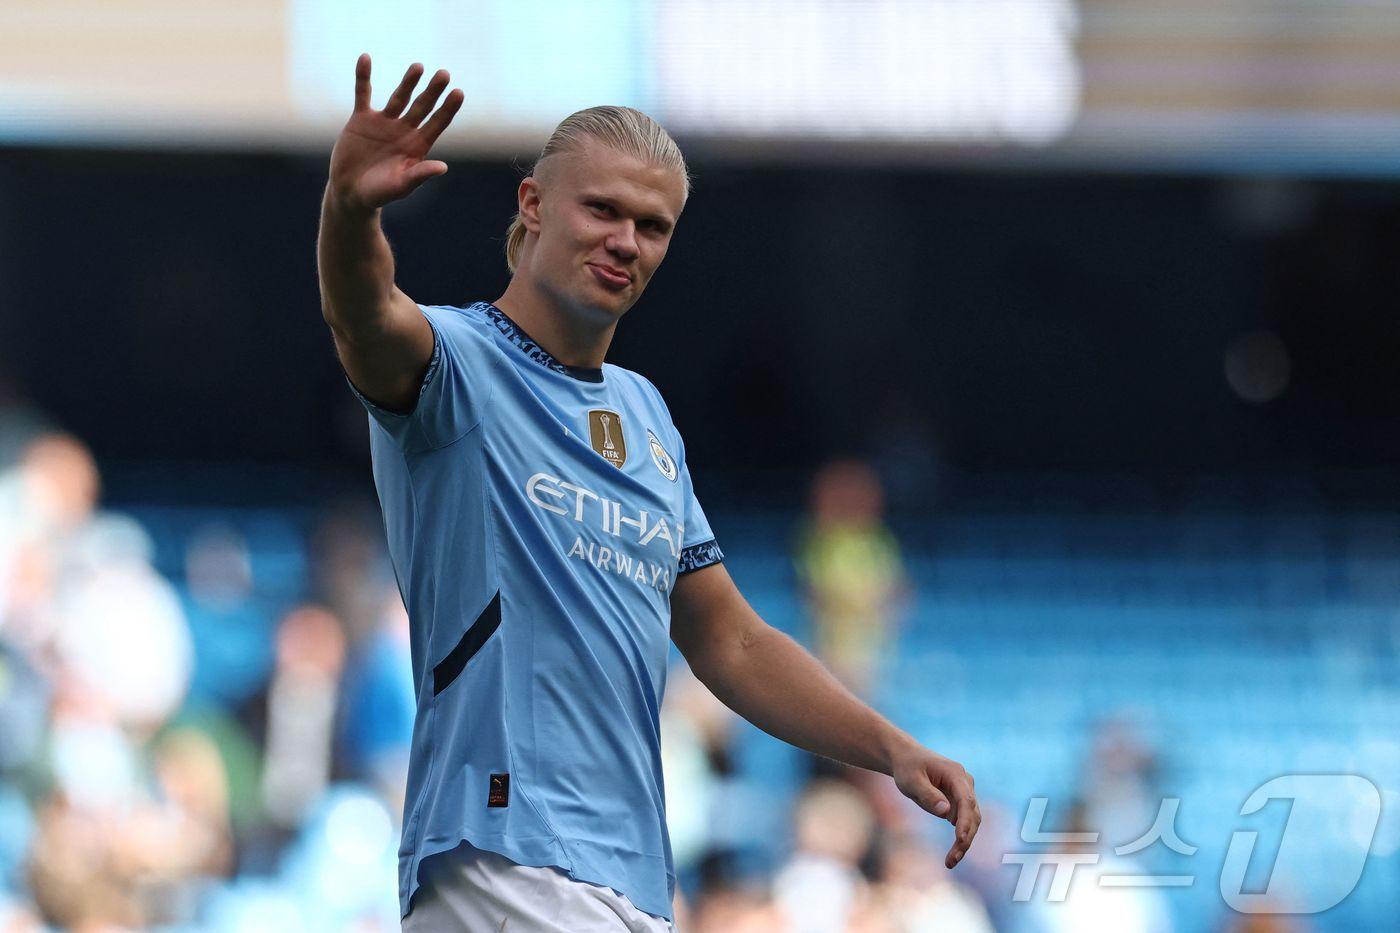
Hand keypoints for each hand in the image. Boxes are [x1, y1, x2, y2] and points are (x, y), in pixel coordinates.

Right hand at [328, 54, 464, 211]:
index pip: (437, 123)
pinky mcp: (361, 119)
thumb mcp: (401, 185)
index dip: (448, 109)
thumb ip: (419, 175)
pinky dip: (363, 77)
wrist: (350, 192)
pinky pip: (363, 94)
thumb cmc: (379, 193)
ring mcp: (384, 123)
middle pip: (422, 106)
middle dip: (433, 91)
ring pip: (399, 97)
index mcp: (417, 146)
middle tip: (445, 74)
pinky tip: (365, 58)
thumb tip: (443, 167)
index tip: (459, 93)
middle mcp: (404, 131)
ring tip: (419, 67)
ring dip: (408, 82)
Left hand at [891, 744, 980, 868]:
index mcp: (956, 774)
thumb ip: (928, 795)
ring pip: (971, 821)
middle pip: (972, 814)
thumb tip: (946, 813)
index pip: (966, 800)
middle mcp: (965, 783)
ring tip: (950, 862)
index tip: (960, 839)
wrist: (907, 759)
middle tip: (952, 860)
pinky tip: (951, 854)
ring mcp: (964, 793)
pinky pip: (964, 822)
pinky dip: (960, 838)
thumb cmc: (908, 768)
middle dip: (965, 839)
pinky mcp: (960, 802)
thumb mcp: (911, 780)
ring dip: (964, 842)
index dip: (965, 821)